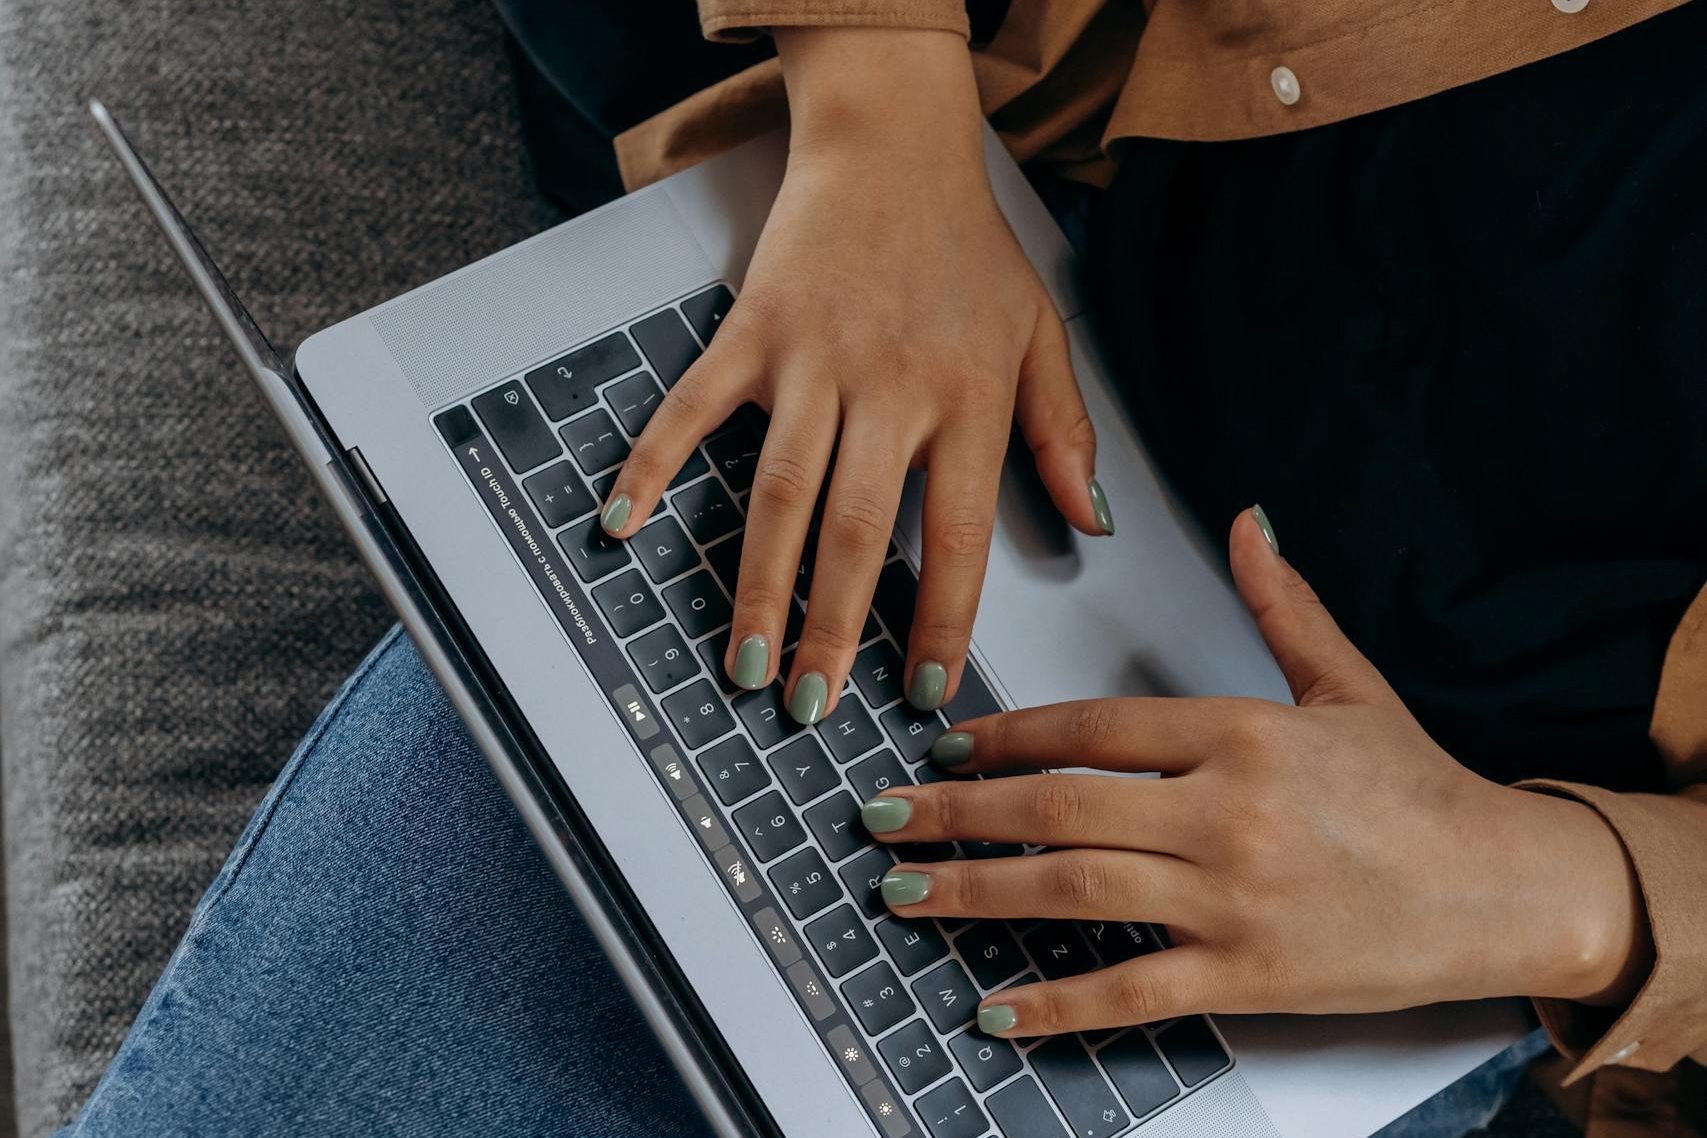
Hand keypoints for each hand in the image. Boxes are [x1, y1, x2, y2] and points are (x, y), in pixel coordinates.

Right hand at [597, 27, 1107, 726]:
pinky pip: (692, 408)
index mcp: (968, 398)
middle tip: (811, 707)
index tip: (924, 689)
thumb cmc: (968, 245)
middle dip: (831, 630)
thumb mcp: (1041, 333)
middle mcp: (889, 388)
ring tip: (745, 664)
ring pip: (779, 491)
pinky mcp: (752, 331)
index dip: (941, 619)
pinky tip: (621, 525)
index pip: (958, 534)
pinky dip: (652, 465)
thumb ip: (1065, 433)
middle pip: (855, 531)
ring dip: (758, 586)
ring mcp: (812, 360)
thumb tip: (1091, 524)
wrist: (892, 143)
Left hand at [861, 508, 1652, 1036]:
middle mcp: (1227, 812)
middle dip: (957, 812)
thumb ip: (1283, 606)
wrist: (1505, 889)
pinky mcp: (1248, 976)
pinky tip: (995, 1007)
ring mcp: (1233, 898)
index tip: (946, 741)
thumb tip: (1249, 523)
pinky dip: (1058, 1004)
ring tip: (904, 892)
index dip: (1006, 732)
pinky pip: (1132, 991)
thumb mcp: (1349, 685)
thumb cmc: (1422, 790)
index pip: (1094, 725)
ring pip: (1075, 891)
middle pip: (1060, 805)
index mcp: (1241, 733)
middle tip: (881, 816)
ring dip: (977, 892)